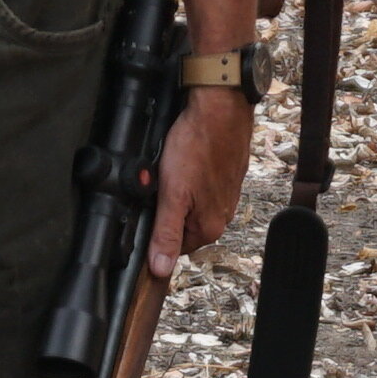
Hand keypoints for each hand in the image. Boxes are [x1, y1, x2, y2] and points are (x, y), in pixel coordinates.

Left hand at [151, 84, 252, 274]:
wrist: (221, 108)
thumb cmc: (197, 146)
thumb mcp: (172, 194)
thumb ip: (165, 233)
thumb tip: (160, 269)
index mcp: (209, 227)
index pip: (175, 248)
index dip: (157, 232)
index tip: (148, 210)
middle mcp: (222, 215)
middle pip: (183, 225)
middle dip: (167, 209)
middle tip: (159, 185)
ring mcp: (227, 195)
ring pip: (192, 204)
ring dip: (178, 192)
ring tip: (173, 169)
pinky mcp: (228, 176)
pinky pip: (202, 186)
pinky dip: (191, 176)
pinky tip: (185, 161)